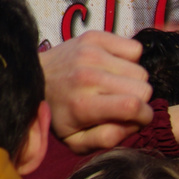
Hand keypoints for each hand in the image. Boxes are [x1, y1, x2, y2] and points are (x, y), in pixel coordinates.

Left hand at [40, 30, 153, 151]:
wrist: (34, 77)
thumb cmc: (58, 113)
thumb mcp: (75, 140)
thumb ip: (107, 139)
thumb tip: (132, 123)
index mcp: (83, 105)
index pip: (134, 106)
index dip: (144, 116)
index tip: (135, 118)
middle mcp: (87, 76)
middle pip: (143, 88)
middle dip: (138, 99)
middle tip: (118, 101)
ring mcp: (89, 53)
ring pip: (140, 70)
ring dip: (132, 81)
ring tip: (112, 85)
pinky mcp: (93, 37)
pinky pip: (134, 48)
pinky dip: (129, 59)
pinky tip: (112, 68)